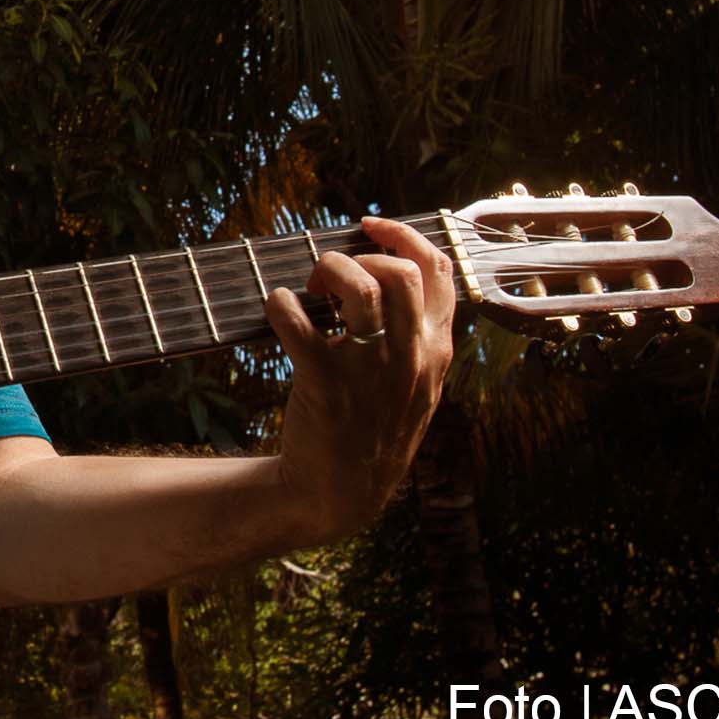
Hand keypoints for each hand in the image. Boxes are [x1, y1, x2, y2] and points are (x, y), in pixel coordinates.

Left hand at [263, 216, 456, 541]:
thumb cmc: (373, 429)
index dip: (403, 236)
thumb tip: (390, 275)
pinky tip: (278, 309)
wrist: (340, 492)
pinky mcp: (326, 383)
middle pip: (400, 273)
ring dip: (327, 271)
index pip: (440, 273)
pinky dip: (281, 303)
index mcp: (436, 351)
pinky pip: (298, 321)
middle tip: (331, 275)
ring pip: (360, 288)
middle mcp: (411, 356)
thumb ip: (417, 337)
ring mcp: (370, 370)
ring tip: (309, 290)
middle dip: (360, 257)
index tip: (370, 226)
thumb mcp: (418, 386)